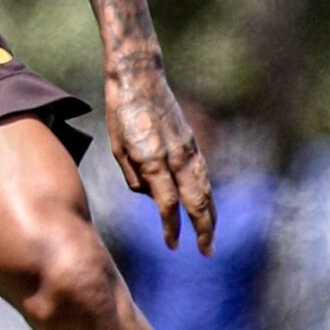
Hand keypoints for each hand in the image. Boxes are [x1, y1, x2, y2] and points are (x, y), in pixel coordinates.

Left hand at [103, 58, 213, 254]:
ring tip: (211, 237)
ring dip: (211, 216)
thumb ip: (135, 177)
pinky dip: (208, 195)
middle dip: (203, 230)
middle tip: (206, 252)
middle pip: (196, 201)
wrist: (139, 77)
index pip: (167, 204)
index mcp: (153, 158)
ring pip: (206, 189)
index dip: (171, 228)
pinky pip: (204, 175)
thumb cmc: (121, 113)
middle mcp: (176, 156)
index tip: (172, 245)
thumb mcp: (118, 148)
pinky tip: (208, 208)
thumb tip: (153, 197)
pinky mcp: (192, 142)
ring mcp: (188, 148)